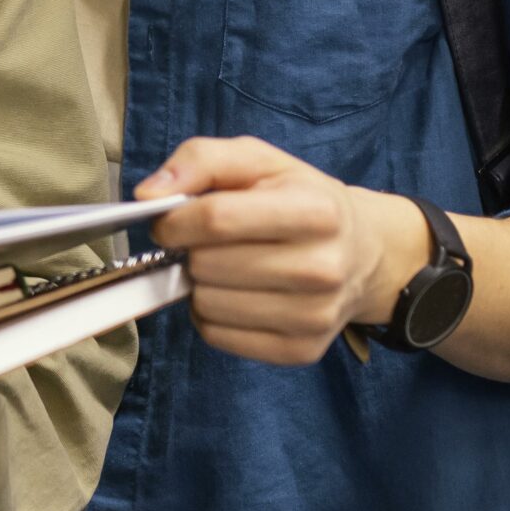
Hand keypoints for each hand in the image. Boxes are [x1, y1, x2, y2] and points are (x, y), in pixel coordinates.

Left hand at [138, 135, 424, 365]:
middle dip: (190, 250)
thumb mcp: (258, 160)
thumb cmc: (298, 198)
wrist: (361, 252)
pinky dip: (210, 316)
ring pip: (207, 304)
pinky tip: (234, 294)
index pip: (216, 219)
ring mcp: (316, 315)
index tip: (168, 221)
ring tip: (224, 265)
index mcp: (316, 211)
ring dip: (199, 284)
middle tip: (206, 242)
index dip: (175, 220)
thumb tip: (148, 194)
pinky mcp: (302, 350)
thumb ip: (200, 160)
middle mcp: (323, 268)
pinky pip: (218, 337)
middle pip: (208, 264)